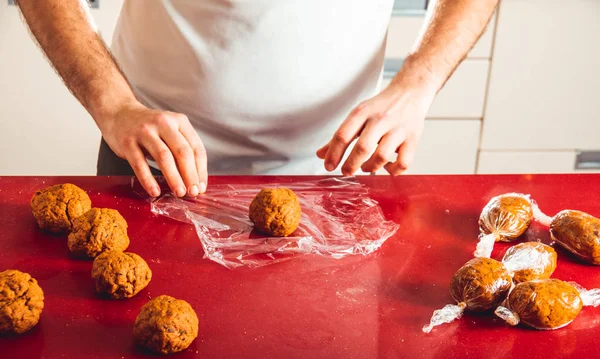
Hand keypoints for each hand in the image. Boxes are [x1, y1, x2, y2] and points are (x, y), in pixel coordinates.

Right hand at [98, 101, 206, 197]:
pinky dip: (148, 180)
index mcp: (179, 121)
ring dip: (173, 178)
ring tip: (179, 193)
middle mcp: (163, 123)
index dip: (201, 170)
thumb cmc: (150, 128)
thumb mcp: (170, 131)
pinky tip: (154, 191)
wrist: (119, 113)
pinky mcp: (128, 142)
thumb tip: (194, 180)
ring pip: (163, 157)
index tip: (201, 187)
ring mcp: (144, 132)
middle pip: (182, 152)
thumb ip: (182, 150)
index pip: (196, 148)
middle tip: (193, 192)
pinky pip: (139, 164)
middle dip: (190, 175)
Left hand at [317, 80, 434, 175]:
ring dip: (371, 167)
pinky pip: (403, 162)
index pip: (343, 135)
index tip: (329, 166)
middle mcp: (380, 120)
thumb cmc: (382, 107)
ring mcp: (398, 130)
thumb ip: (341, 135)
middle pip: (362, 147)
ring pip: (382, 156)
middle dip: (351, 165)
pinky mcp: (412, 139)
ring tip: (366, 167)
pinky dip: (393, 171)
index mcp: (362, 112)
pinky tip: (387, 167)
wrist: (410, 92)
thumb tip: (321, 154)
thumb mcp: (359, 115)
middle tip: (346, 171)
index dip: (333, 154)